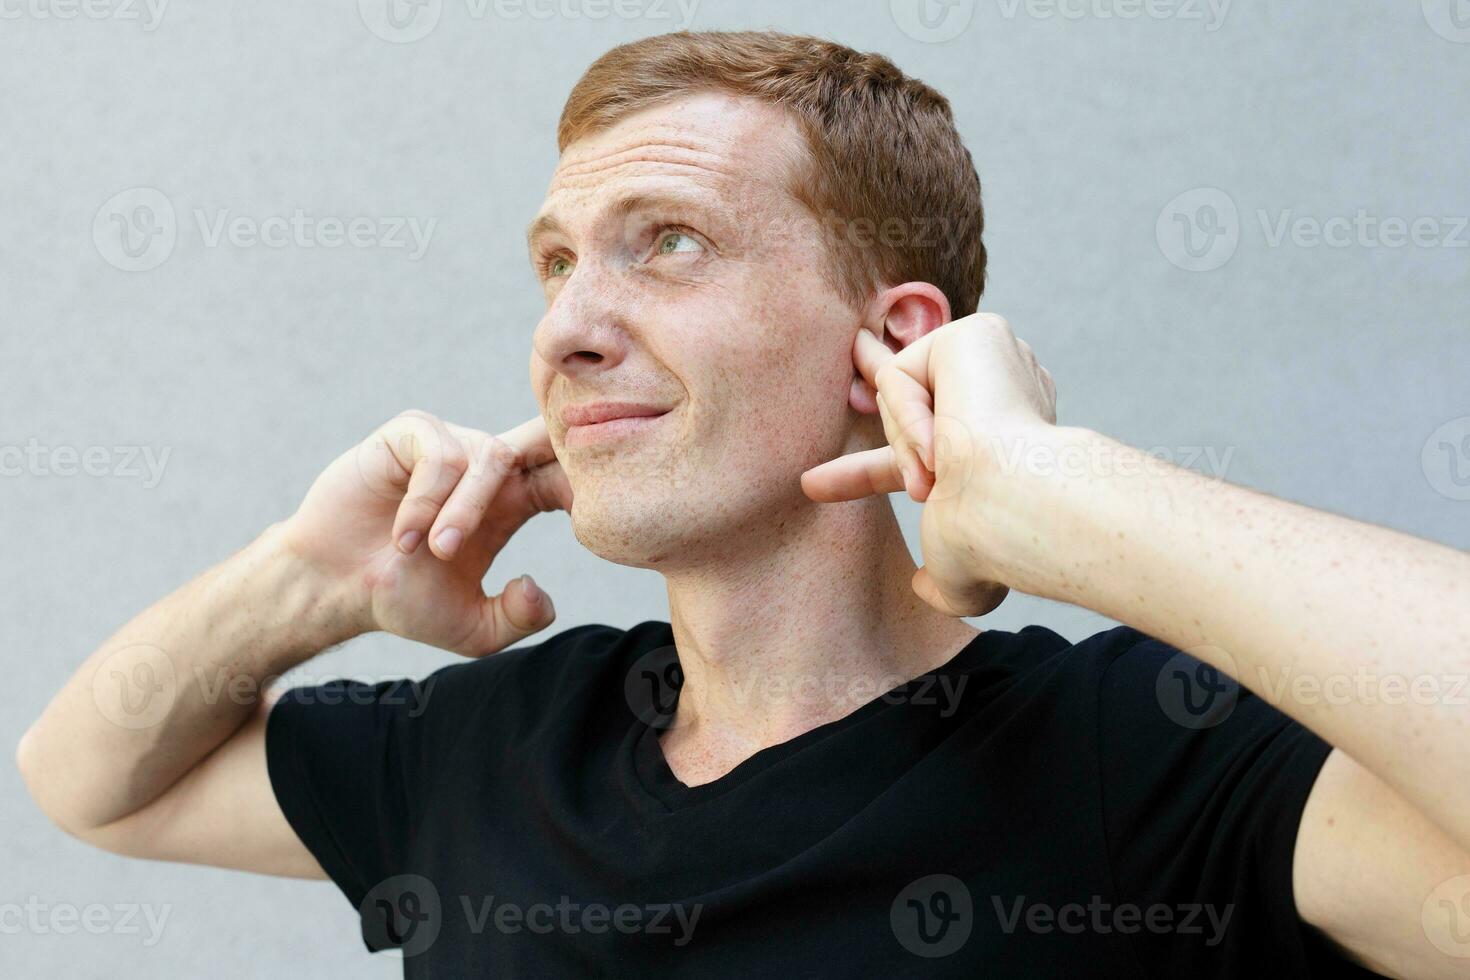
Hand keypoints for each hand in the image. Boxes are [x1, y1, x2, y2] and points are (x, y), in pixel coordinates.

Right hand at [278, 410, 572, 655]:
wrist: (335, 587)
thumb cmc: (401, 600)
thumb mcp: (474, 628)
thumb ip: (518, 618)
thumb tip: (538, 588)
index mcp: (511, 502)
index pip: (563, 478)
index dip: (587, 484)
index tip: (600, 511)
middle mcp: (485, 467)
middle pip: (543, 437)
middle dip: (565, 443)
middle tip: (584, 464)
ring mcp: (449, 445)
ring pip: (489, 457)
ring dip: (465, 510)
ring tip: (435, 551)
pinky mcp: (410, 435)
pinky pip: (439, 454)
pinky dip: (426, 498)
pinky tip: (405, 535)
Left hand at [800, 312, 1056, 616]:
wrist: (1015, 509)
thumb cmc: (995, 543)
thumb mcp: (964, 575)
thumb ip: (944, 581)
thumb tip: (923, 590)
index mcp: (1003, 442)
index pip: (933, 436)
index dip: (886, 450)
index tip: (819, 478)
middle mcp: (1005, 393)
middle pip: (915, 389)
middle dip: (877, 386)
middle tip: (866, 380)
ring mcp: (996, 359)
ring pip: (901, 388)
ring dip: (901, 444)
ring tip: (930, 482)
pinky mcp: (977, 334)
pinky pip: (902, 374)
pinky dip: (906, 416)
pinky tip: (938, 447)